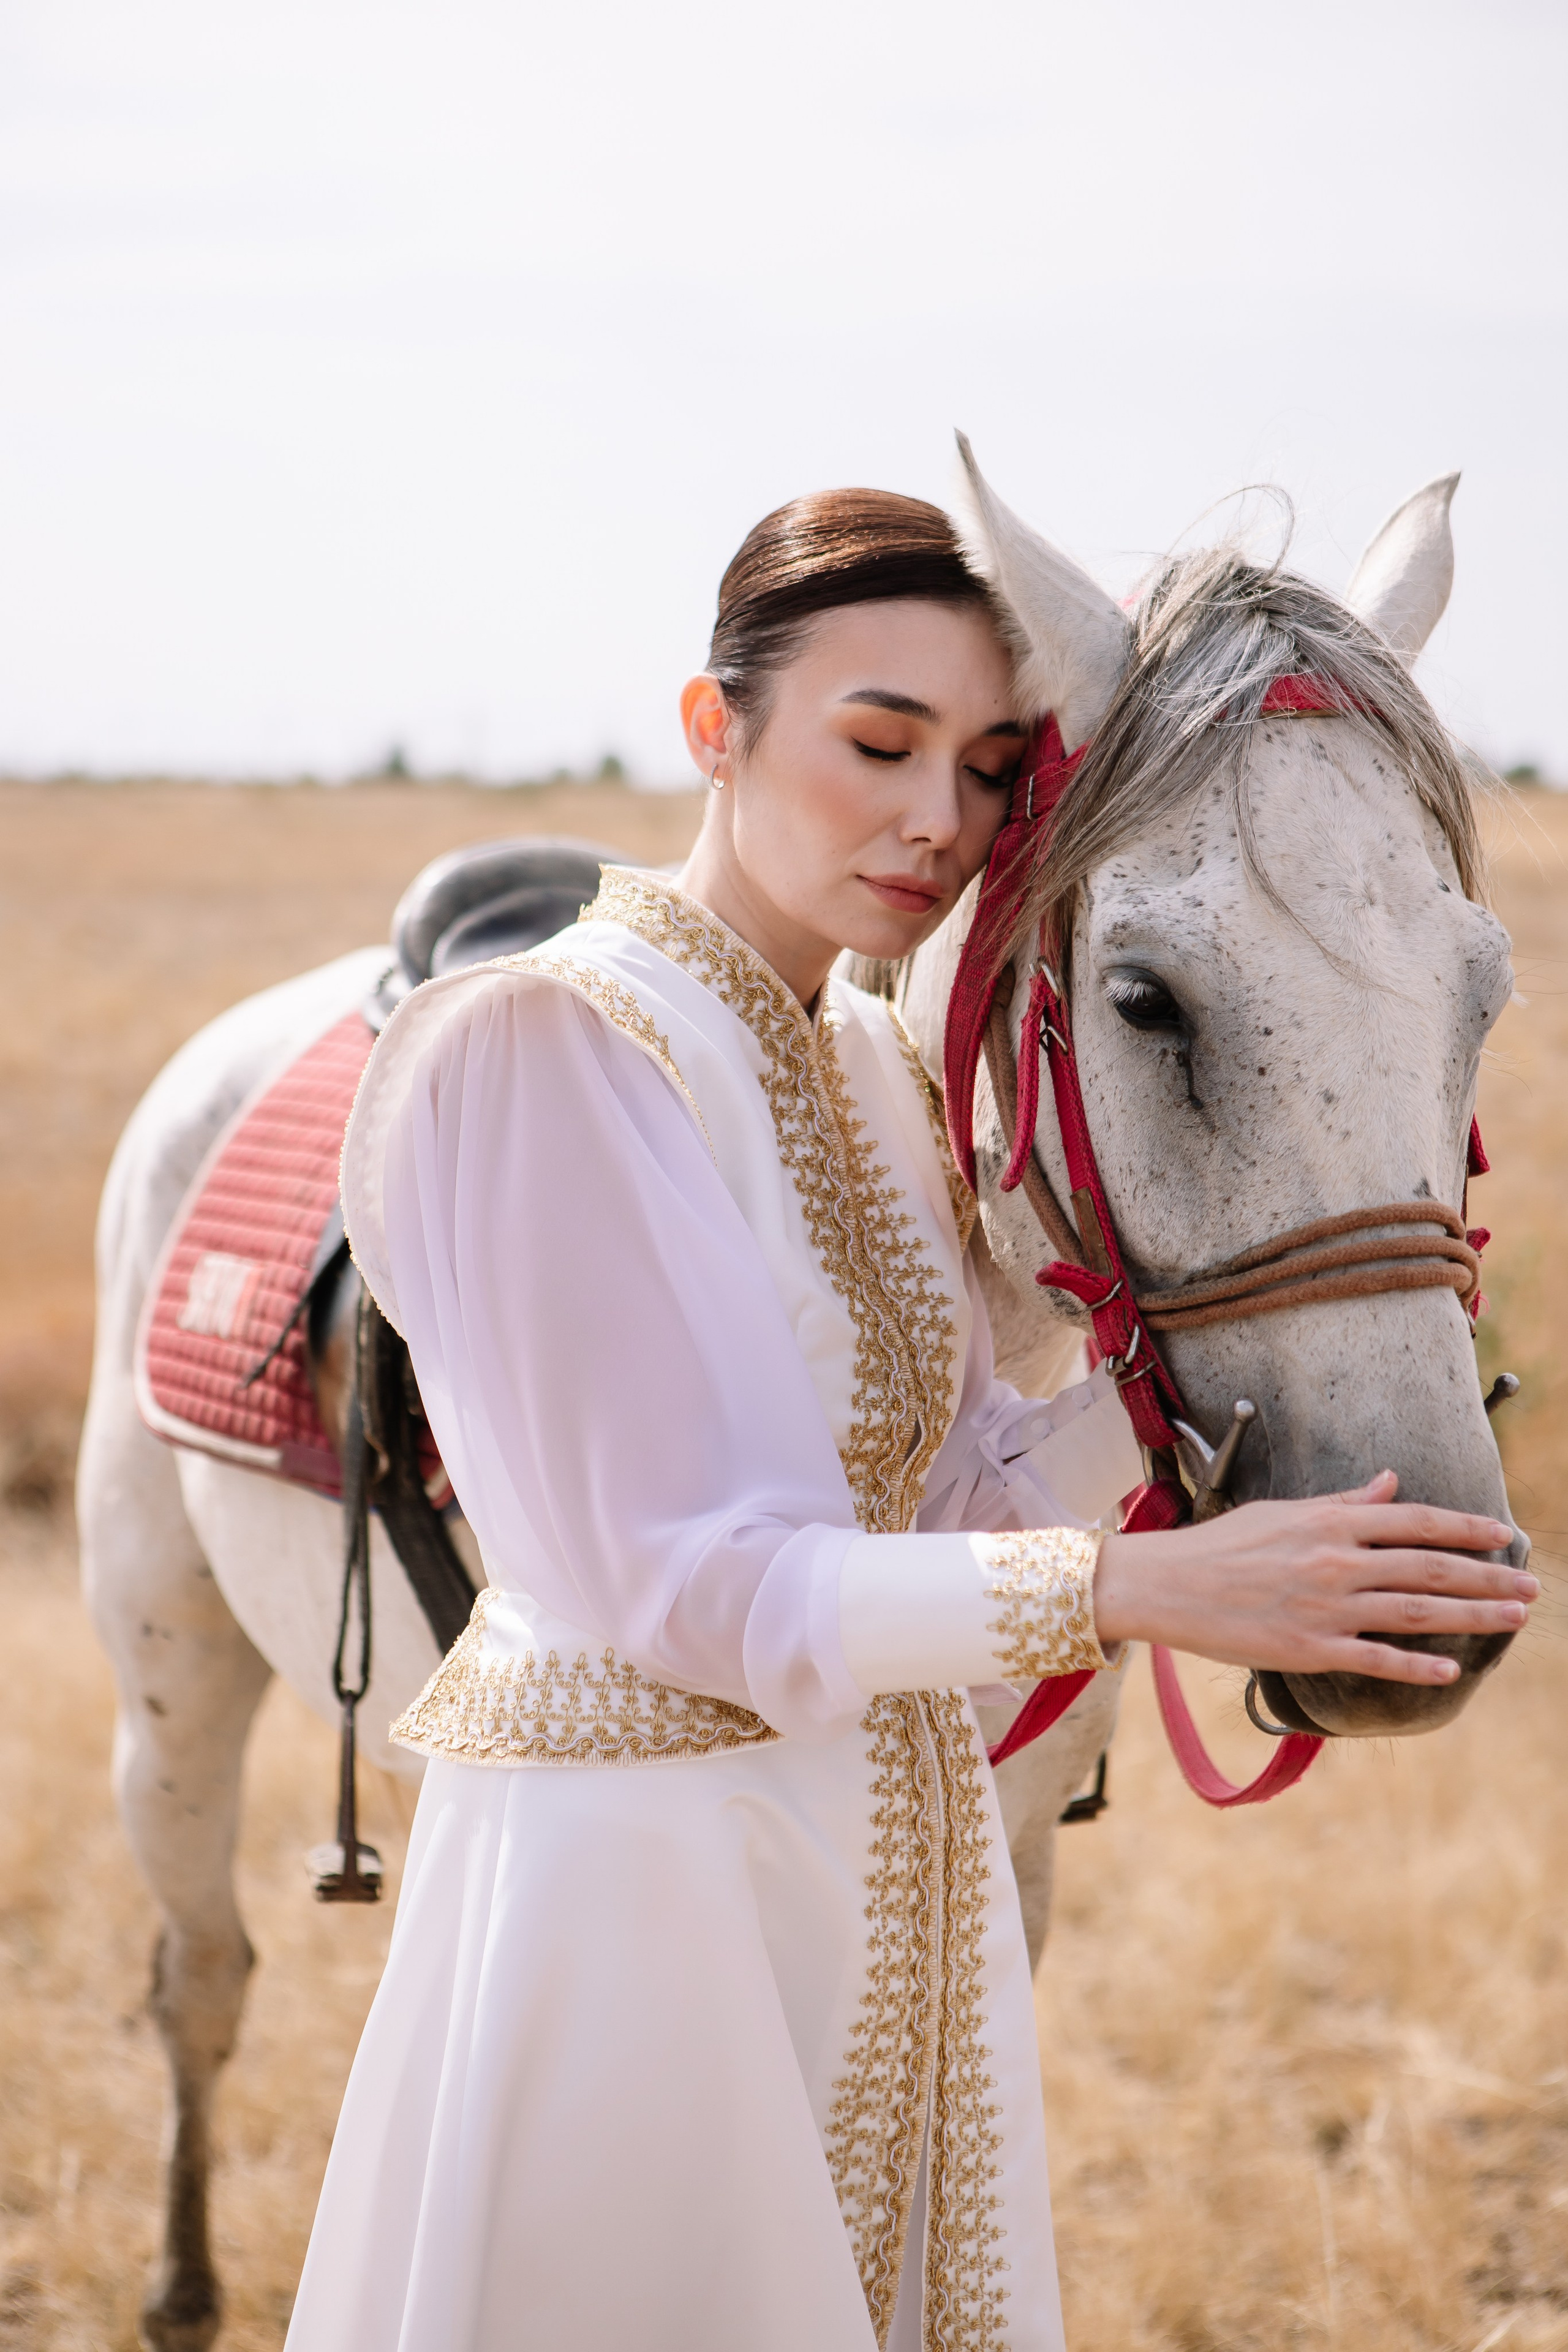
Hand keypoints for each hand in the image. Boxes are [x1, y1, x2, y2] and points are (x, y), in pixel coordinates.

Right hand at [1093, 1471, 1535, 1685]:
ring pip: (1415, 1611)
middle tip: (1529, 1586)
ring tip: (1512, 1617)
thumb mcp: (1282, 1512)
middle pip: (1429, 1567)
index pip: (1415, 1521)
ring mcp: (1325, 1608)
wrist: (1165, 1584)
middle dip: (1487, 1576)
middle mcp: (1336, 1562)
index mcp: (1329, 1522)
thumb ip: (1341, 1502)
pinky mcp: (1309, 1648)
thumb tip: (1391, 1484)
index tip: (1503, 1534)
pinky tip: (1450, 1670)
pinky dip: (1416, 1666)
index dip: (1465, 1528)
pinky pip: (1375, 1659)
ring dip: (1472, 1615)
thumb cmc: (1219, 1545)